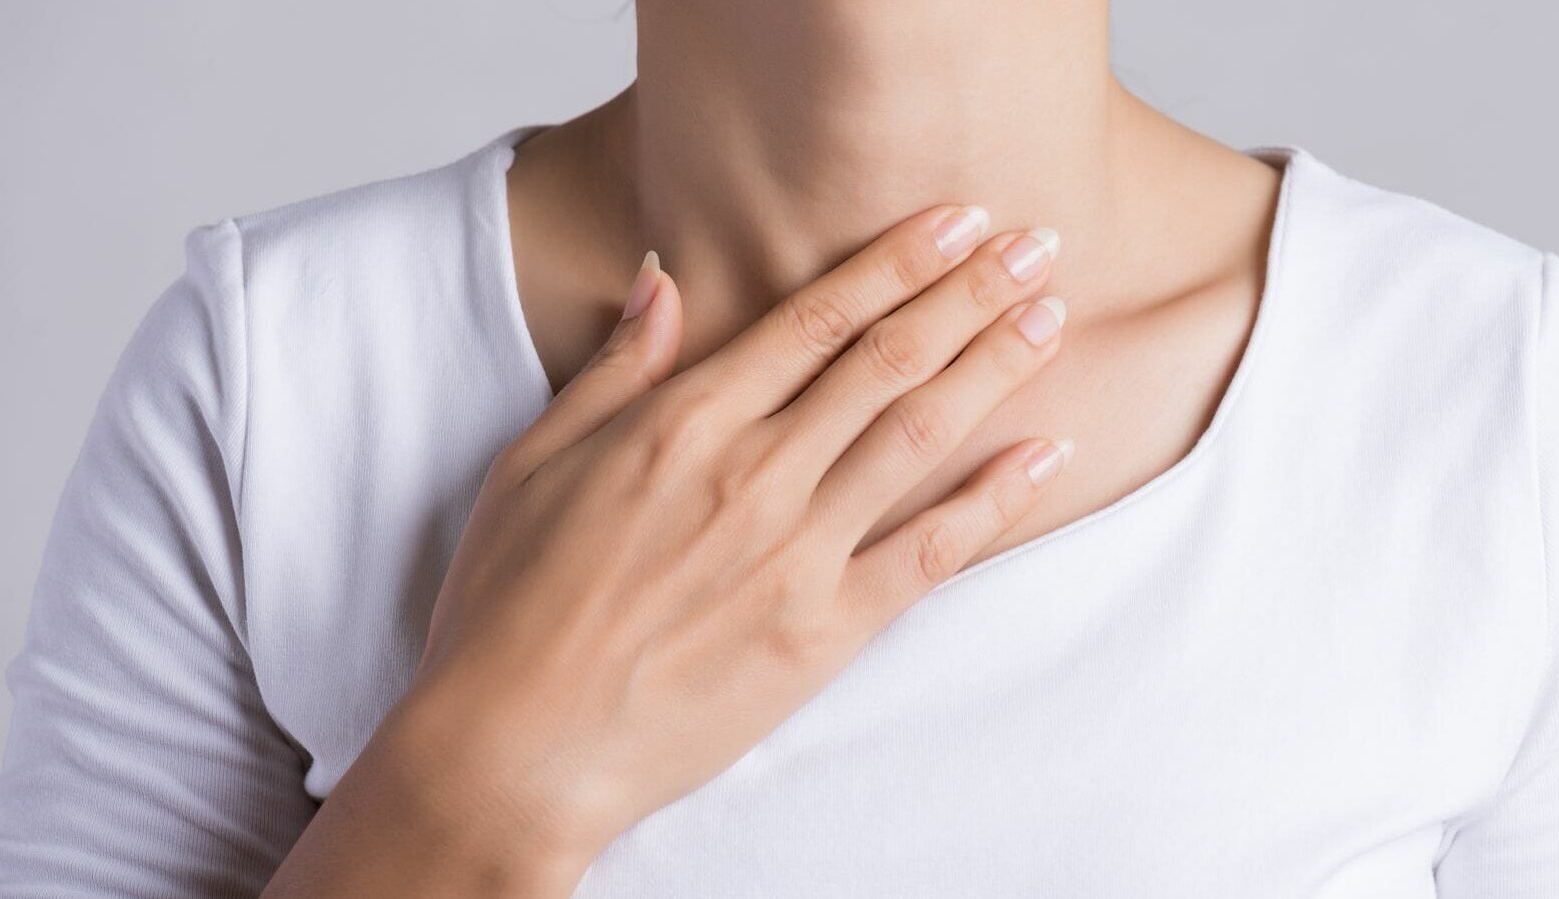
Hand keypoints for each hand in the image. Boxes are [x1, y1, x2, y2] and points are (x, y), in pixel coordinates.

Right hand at [264, 206, 1071, 895]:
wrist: (513, 749)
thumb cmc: (507, 609)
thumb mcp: (531, 464)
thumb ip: (613, 372)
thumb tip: (663, 280)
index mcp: (682, 424)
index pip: (814, 319)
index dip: (897, 262)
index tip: (956, 221)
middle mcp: (753, 473)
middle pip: (886, 361)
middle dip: (970, 294)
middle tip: (1037, 245)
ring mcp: (796, 552)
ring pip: (918, 436)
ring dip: (993, 368)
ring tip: (1051, 316)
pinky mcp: (822, 630)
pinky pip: (930, 552)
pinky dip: (994, 500)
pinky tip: (1044, 454)